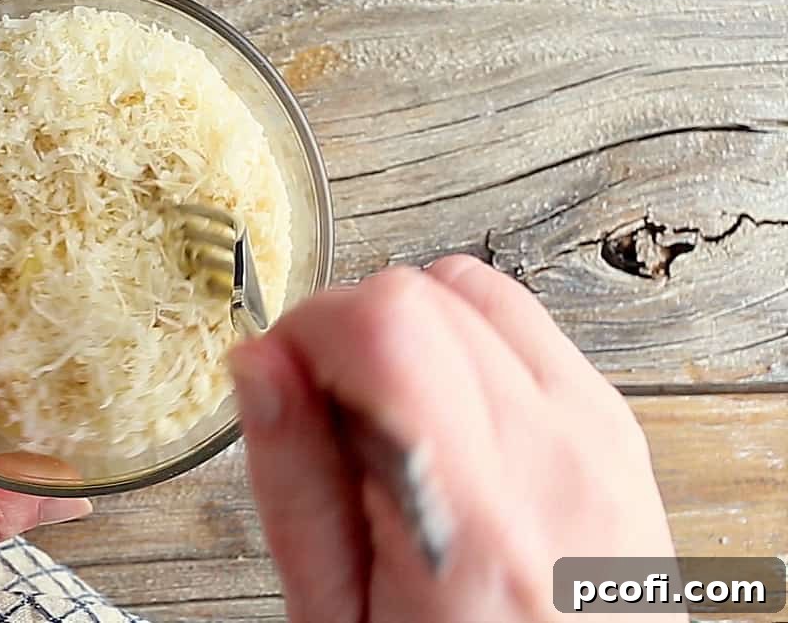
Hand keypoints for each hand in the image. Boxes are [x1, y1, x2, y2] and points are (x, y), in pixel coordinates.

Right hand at [232, 258, 678, 622]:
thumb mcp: (339, 617)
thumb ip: (296, 484)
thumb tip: (260, 362)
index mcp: (476, 521)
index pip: (388, 325)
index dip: (311, 330)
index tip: (288, 382)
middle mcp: (556, 461)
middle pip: (427, 291)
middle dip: (350, 332)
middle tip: (332, 417)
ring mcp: (599, 438)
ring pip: (477, 289)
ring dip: (410, 331)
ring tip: (391, 419)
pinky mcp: (618, 431)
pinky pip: (527, 326)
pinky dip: (465, 346)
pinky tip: (445, 420)